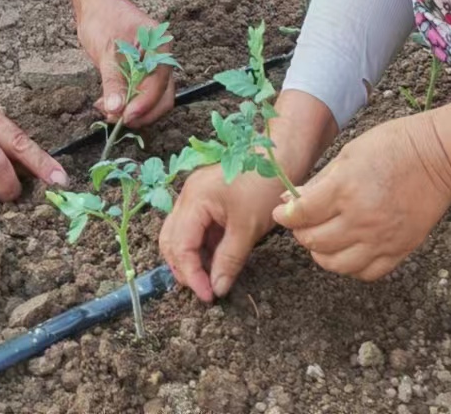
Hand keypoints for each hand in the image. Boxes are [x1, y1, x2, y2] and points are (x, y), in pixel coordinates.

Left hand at [76, 0, 177, 128]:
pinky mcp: (141, 76)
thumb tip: (116, 109)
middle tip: (116, 120)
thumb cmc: (104, 20)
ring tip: (106, 110)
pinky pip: (140, 97)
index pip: (159, 85)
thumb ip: (113, 81)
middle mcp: (162, 61)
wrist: (97, 6)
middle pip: (162, 98)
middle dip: (141, 113)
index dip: (143, 104)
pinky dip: (126, 105)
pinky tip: (107, 104)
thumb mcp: (107, 51)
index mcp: (160, 48)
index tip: (124, 116)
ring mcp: (153, 69)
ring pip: (152, 101)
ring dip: (131, 111)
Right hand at [159, 164, 286, 302]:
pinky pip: (195, 228)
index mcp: (194, 200)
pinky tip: (216, 260)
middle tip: (204, 289)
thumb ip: (229, 260)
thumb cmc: (264, 186)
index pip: (180, 246)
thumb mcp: (248, 229)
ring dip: (192, 259)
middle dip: (184, 268)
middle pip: (171, 240)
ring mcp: (195, 196)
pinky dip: (202, 247)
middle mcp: (187, 197)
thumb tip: (216, 289)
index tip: (208, 296)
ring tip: (211, 278)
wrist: (280, 155)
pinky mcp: (206, 199)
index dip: (191, 275)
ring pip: (181, 235)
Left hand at [273, 104, 450, 279]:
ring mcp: (381, 239)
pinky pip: (365, 273)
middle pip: (314, 242)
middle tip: (303, 221)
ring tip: (323, 238)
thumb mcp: (348, 153)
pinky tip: (348, 250)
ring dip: (322, 253)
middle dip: (301, 232)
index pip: (301, 215)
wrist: (438, 157)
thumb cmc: (393, 146)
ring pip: (336, 264)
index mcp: (344, 190)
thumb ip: (319, 181)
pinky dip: (351, 266)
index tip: (282, 212)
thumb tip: (290, 199)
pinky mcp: (399, 250)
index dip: (285, 215)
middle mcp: (361, 219)